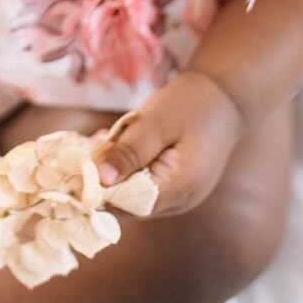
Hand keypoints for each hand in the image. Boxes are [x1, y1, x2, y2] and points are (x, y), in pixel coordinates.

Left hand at [91, 71, 244, 217]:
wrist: (225, 96)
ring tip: (107, 139)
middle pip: (130, 204)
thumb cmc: (192, 104)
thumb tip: (98, 180)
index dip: (100, 192)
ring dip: (116, 171)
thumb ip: (128, 152)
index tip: (77, 168)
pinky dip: (128, 167)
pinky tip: (121, 143)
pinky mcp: (176, 186)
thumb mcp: (156, 122)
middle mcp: (181, 200)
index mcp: (180, 188)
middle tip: (92, 145)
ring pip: (134, 194)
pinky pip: (144, 184)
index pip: (129, 206)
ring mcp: (180, 196)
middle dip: (105, 178)